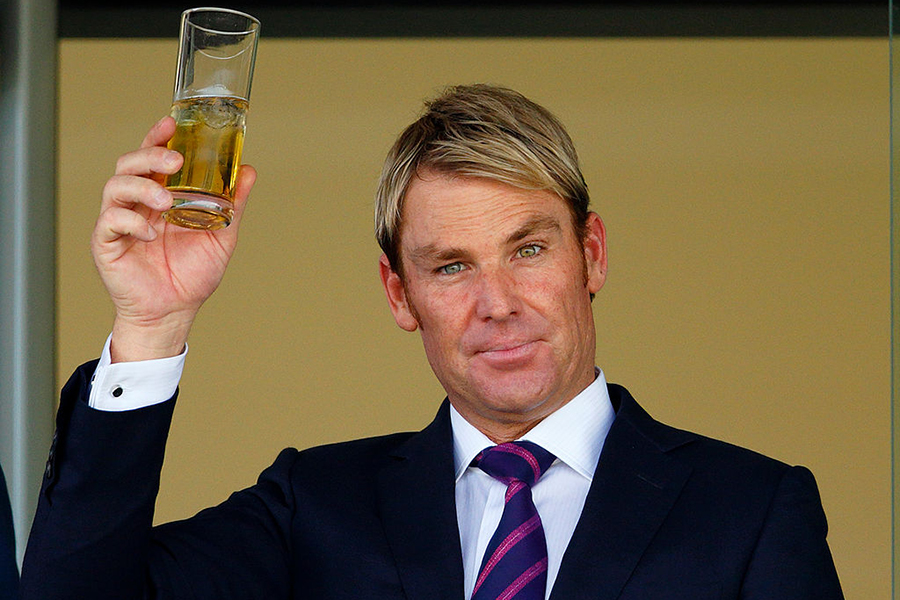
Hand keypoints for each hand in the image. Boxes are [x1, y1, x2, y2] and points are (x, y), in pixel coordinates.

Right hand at [92, 116, 256, 361]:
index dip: (156, 137)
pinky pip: (110, 222)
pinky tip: (153, 234)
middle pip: (129, 165)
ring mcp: (118, 222)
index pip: (152, 158)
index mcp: (159, 196)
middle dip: (150, 155)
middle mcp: (136, 204)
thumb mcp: (221, 234)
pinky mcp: (107, 243)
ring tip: (166, 201)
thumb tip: (249, 170)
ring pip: (116, 188)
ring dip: (142, 187)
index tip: (170, 122)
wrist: (175, 312)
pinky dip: (132, 222)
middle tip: (174, 159)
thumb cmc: (192, 274)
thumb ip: (233, 204)